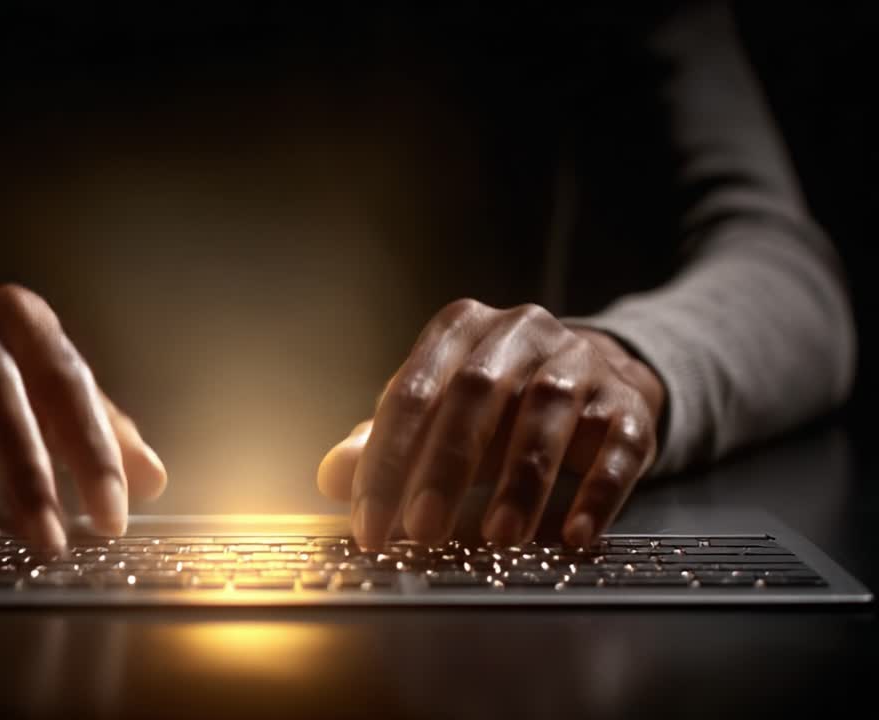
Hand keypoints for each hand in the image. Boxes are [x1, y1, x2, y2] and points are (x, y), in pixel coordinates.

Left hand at [317, 299, 663, 548]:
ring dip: (522, 481)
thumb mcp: (435, 413)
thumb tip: (332, 476)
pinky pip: (618, 447)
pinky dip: (598, 493)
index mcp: (460, 329)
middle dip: (446, 467)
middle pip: (477, 394)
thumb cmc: (497, 403)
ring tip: (499, 538)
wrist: (597, 376)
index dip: (386, 460)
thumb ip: (381, 443)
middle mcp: (522, 334)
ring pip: (548, 414)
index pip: (413, 392)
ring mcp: (582, 364)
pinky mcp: (631, 405)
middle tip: (423, 530)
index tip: (369, 522)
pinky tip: (574, 534)